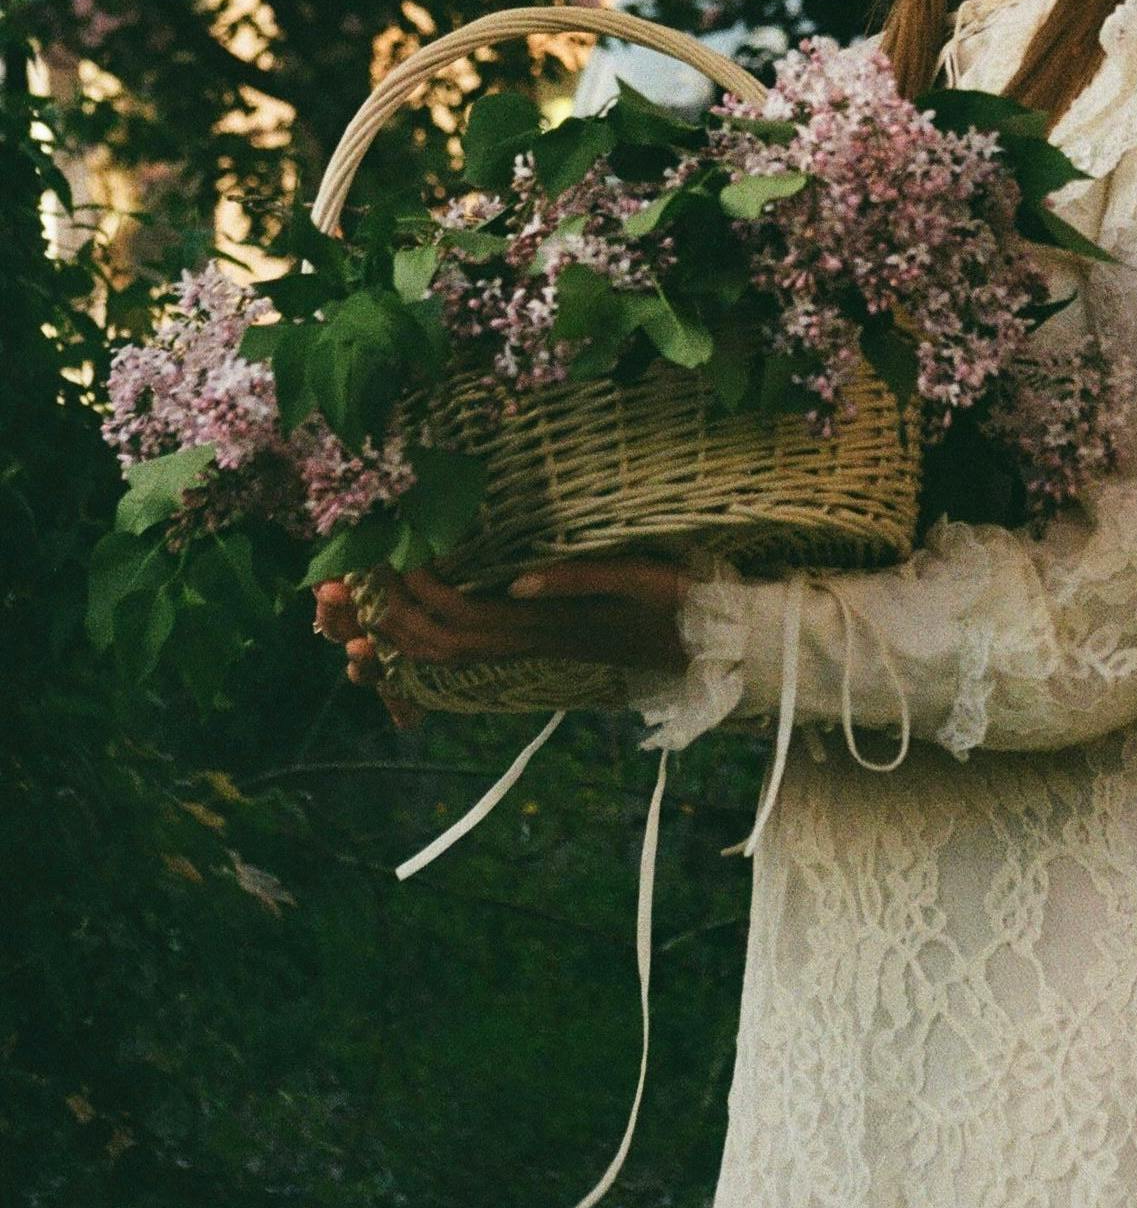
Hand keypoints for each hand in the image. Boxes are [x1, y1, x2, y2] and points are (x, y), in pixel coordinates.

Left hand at [312, 556, 689, 689]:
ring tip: (367, 602)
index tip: (396, 551)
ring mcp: (532, 648)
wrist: (707, 646)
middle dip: (394, 614)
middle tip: (359, 575)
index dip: (423, 590)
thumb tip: (516, 579)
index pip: (467, 617)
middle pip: (442, 644)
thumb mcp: (640, 579)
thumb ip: (579, 580)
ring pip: (449, 656)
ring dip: (403, 633)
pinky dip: (429, 640)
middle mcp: (531, 643)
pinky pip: (468, 652)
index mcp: (549, 626)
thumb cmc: (680, 604)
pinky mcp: (538, 643)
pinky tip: (412, 620)